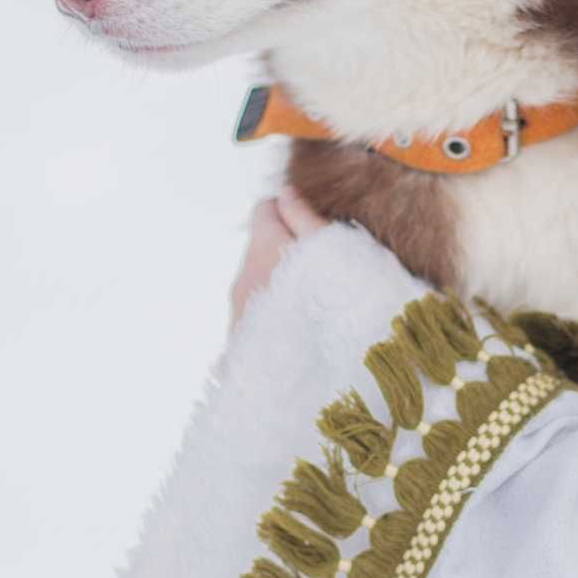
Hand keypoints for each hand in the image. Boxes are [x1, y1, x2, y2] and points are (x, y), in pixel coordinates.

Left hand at [228, 184, 324, 331]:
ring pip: (260, 282)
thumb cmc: (338, 310)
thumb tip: (286, 192)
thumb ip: (306, 217)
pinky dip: (277, 314)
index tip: (322, 231)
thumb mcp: (335, 252)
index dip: (294, 213)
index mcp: (264, 247)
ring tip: (319, 307)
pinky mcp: (241, 343)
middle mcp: (244, 275)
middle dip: (290, 250)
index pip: (265, 209)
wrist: (320, 385)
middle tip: (328, 271)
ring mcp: (239, 312)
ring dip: (284, 284)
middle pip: (262, 247)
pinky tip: (304, 332)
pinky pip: (258, 314)